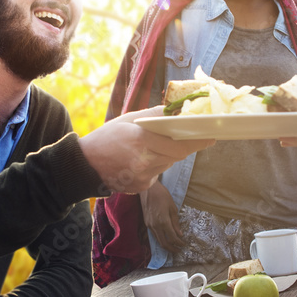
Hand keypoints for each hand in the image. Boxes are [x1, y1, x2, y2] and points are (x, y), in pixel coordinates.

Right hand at [80, 106, 214, 193]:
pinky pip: (158, 173)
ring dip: (168, 154)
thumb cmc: (107, 138)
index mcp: (142, 140)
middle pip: (178, 155)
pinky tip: (140, 159)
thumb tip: (178, 110)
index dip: (198, 141)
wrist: (85, 165)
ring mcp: (144, 177)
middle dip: (185, 146)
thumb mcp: (128, 119)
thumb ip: (155, 115)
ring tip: (151, 146)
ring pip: (168, 163)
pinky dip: (156, 164)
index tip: (211, 137)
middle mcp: (145, 161)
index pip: (180, 144)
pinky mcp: (142, 187)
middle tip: (190, 137)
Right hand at [141, 181, 184, 250]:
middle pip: (164, 243)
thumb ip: (175, 222)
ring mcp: (149, 225)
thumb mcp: (172, 208)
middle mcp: (155, 226)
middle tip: (179, 250)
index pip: (173, 238)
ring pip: (158, 240)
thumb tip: (179, 234)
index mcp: (163, 222)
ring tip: (173, 246)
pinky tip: (165, 237)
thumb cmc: (162, 195)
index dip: (179, 243)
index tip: (184, 244)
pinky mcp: (146, 223)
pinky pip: (154, 235)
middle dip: (172, 249)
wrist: (148, 189)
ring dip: (166, 245)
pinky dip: (160, 238)